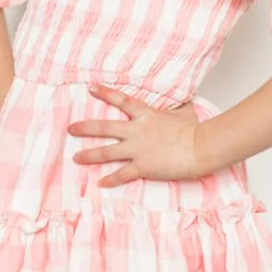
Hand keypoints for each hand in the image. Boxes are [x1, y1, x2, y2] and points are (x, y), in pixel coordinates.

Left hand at [66, 84, 203, 187]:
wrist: (200, 147)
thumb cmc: (195, 130)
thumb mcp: (183, 112)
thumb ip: (175, 107)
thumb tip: (182, 100)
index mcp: (146, 115)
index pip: (121, 101)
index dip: (104, 93)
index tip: (90, 88)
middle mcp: (137, 131)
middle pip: (104, 128)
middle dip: (85, 128)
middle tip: (70, 129)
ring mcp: (138, 150)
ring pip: (106, 152)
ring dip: (89, 155)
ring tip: (75, 157)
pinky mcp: (142, 167)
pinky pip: (122, 175)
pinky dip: (110, 180)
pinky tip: (99, 183)